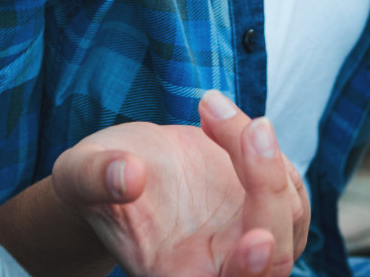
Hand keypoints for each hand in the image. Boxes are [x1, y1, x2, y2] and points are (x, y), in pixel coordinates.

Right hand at [50, 91, 309, 276]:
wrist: (121, 169)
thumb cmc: (95, 183)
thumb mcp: (79, 175)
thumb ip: (96, 178)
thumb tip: (127, 174)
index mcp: (173, 274)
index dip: (246, 270)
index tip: (257, 242)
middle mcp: (218, 267)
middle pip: (274, 257)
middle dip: (269, 192)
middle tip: (253, 130)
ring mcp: (247, 240)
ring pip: (291, 214)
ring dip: (260, 154)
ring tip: (210, 109)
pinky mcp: (262, 208)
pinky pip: (289, 183)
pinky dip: (262, 143)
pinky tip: (218, 117)